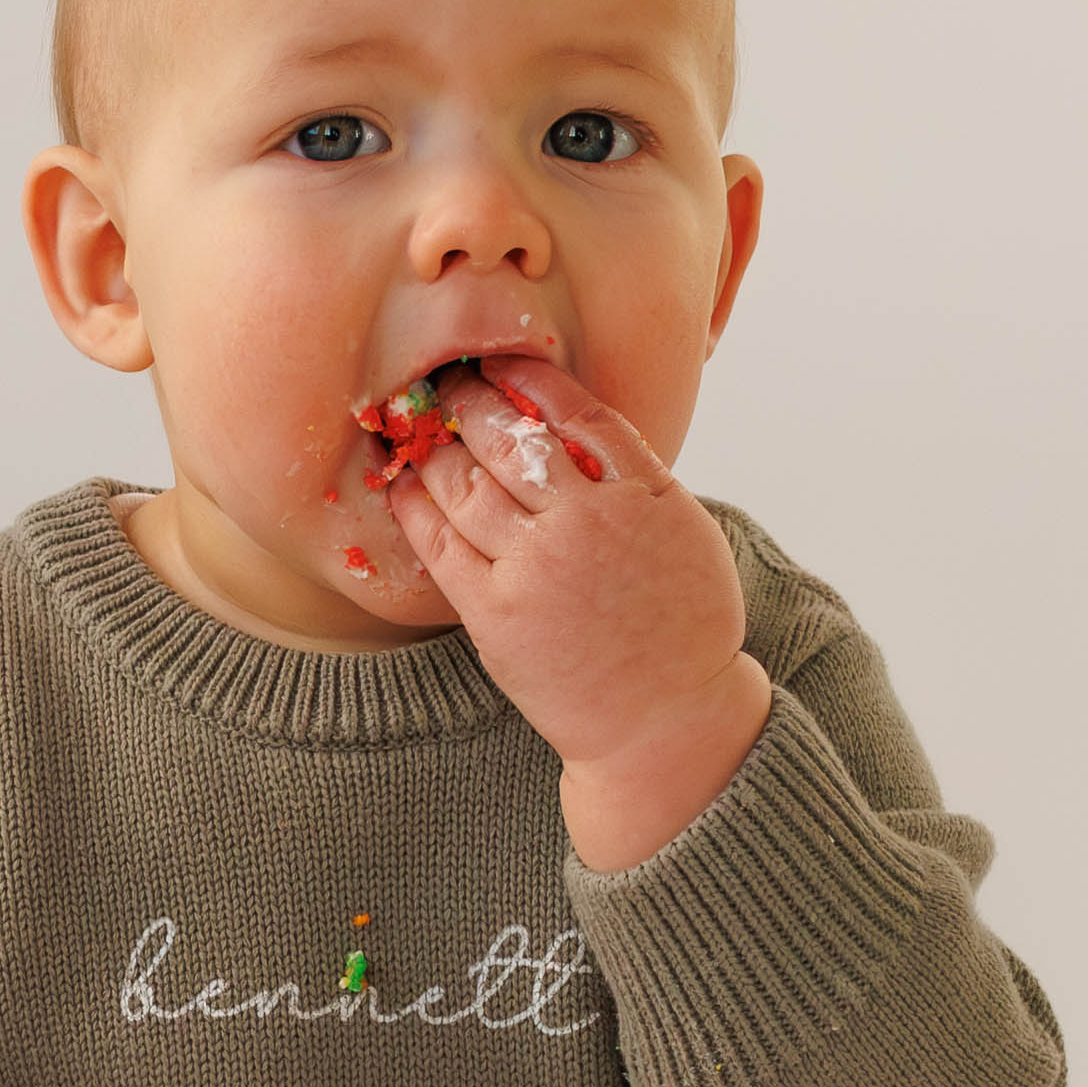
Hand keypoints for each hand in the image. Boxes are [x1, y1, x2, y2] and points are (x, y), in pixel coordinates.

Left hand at [368, 357, 770, 868]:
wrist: (666, 720)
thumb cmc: (681, 626)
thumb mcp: (684, 530)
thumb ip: (635, 476)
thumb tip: (578, 425)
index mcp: (641, 493)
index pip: (573, 410)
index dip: (526, 379)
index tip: (500, 365)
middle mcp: (586, 521)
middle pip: (508, 436)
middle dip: (469, 401)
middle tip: (447, 386)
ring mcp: (536, 568)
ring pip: (465, 482)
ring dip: (435, 447)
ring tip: (421, 430)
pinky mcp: (496, 613)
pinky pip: (440, 542)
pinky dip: (414, 505)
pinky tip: (403, 486)